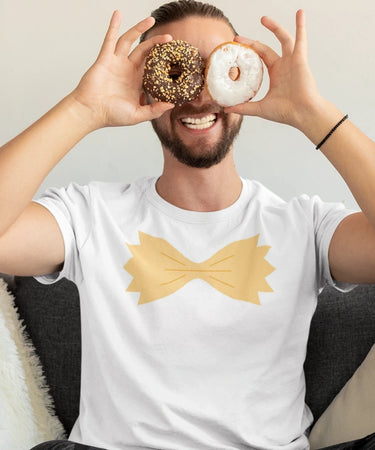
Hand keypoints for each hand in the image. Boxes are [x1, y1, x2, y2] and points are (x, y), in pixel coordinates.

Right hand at [71, 11, 174, 129]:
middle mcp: (128, 70)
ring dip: (139, 29)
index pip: (153, 67)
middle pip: (145, 51)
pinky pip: (110, 39)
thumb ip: (154, 110)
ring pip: (130, 41)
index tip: (175, 57)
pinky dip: (114, 26)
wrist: (91, 112)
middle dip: (157, 44)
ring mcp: (116, 62)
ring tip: (151, 19)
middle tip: (170, 38)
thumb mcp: (137, 115)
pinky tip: (118, 14)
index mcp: (136, 82)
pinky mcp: (105, 58)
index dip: (163, 62)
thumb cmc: (111, 116)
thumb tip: (171, 104)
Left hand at [225, 10, 323, 130]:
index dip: (249, 52)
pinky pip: (301, 39)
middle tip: (238, 38)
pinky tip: (299, 13)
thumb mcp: (260, 108)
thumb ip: (244, 107)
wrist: (302, 114)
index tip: (236, 47)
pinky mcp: (300, 59)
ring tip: (263, 18)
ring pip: (283, 38)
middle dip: (252, 42)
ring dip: (274, 27)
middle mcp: (283, 66)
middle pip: (266, 48)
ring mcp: (292, 61)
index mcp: (276, 74)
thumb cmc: (286, 112)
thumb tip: (226, 109)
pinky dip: (301, 26)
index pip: (259, 58)